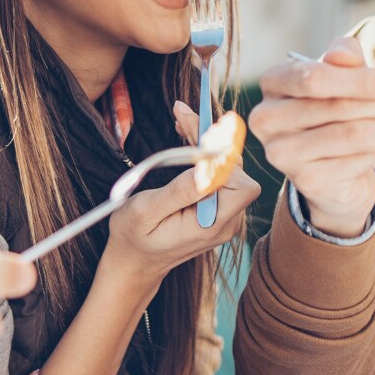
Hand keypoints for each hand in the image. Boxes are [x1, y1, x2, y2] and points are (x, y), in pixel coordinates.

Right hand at [101, 101, 259, 286]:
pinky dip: (204, 154)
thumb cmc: (133, 237)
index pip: (241, 185)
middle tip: (181, 113)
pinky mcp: (216, 207)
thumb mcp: (146, 212)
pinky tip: (187, 136)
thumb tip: (207, 168)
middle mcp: (226, 221)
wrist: (134, 261)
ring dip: (206, 142)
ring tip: (182, 119)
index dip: (222, 158)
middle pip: (235, 170)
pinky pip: (219, 174)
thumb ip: (179, 192)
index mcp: (211, 225)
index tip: (195, 135)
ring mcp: (224, 215)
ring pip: (227, 168)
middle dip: (210, 140)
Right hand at [250, 36, 374, 236]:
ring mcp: (284, 154)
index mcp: (273, 82)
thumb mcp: (341, 77)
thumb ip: (344, 60)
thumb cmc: (335, 110)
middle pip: (338, 108)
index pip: (313, 78)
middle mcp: (268, 119)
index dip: (357, 80)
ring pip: (352, 136)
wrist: (329, 167)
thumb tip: (346, 53)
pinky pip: (359, 161)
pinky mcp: (306, 181)